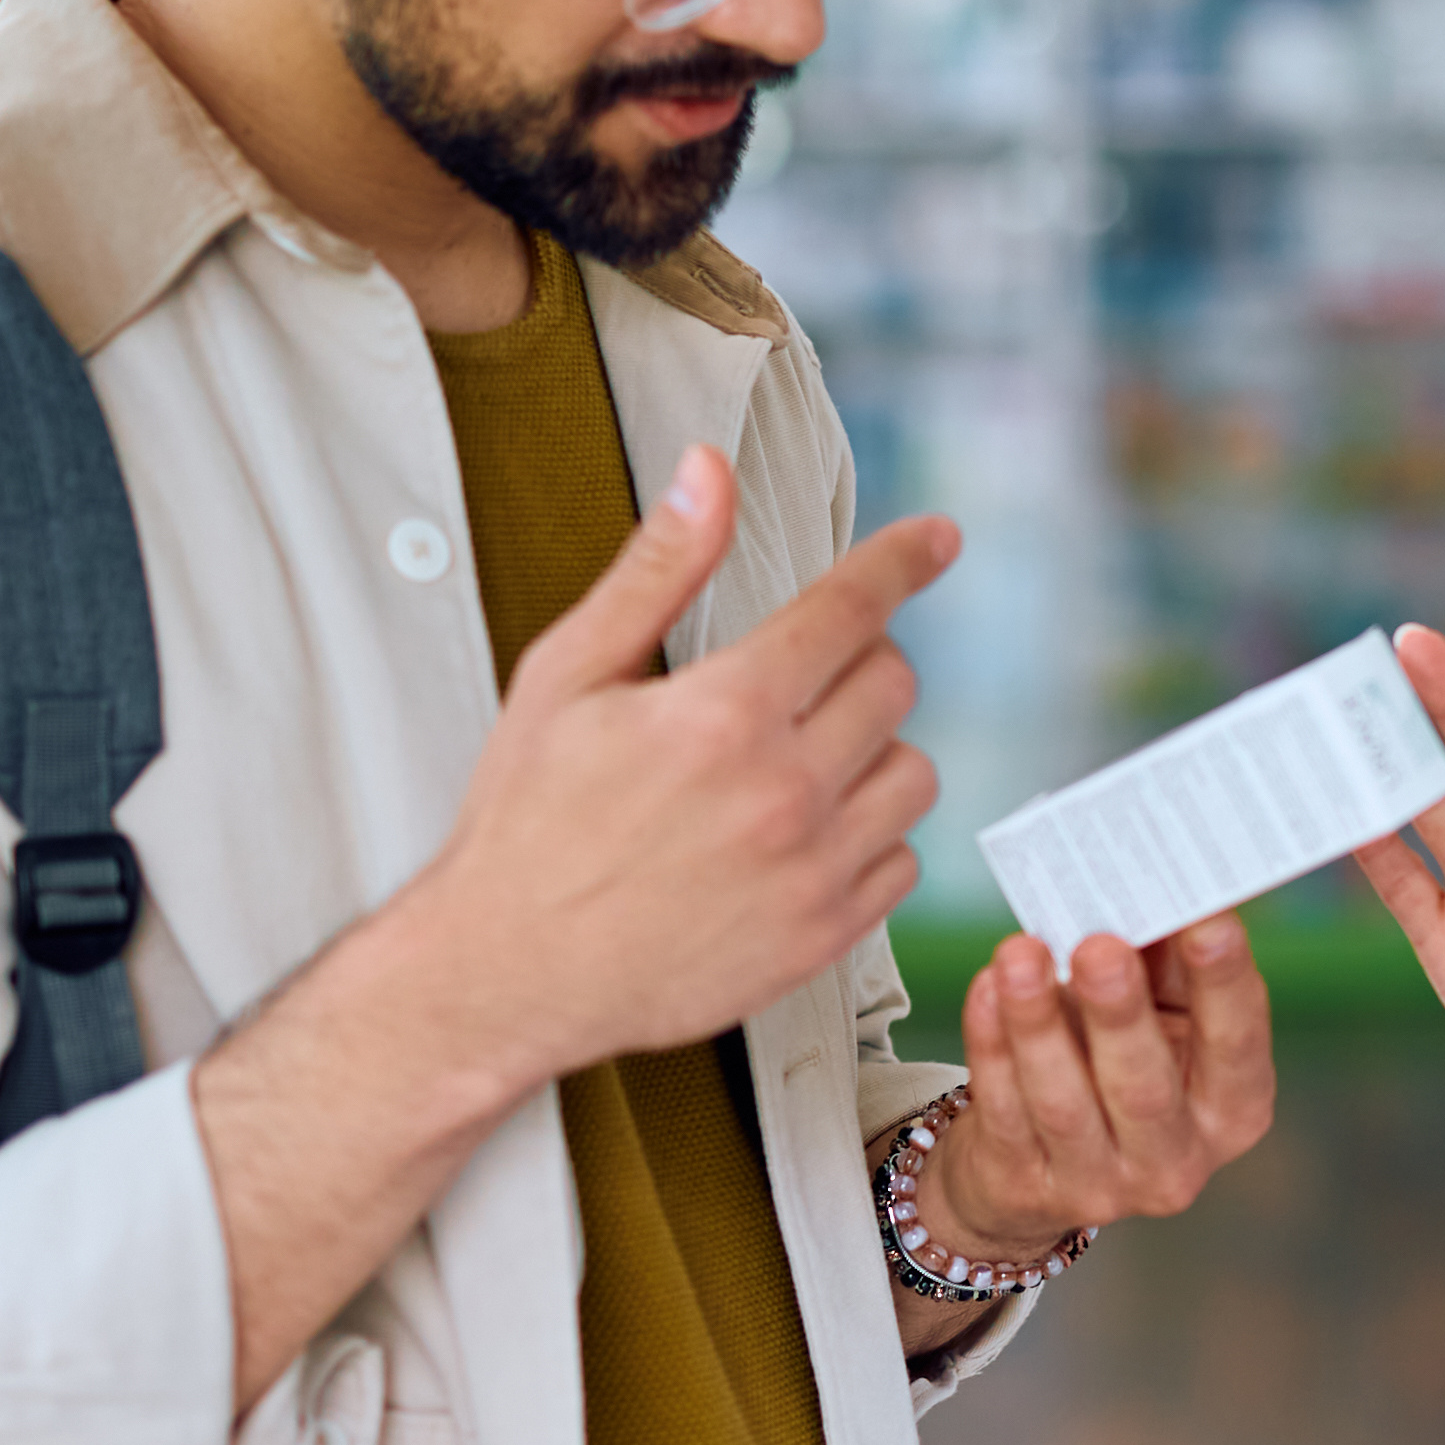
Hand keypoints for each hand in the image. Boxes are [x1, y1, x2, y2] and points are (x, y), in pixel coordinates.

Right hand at [422, 463, 952, 1082]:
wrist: (508, 970)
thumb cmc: (528, 822)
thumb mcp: (569, 676)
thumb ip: (656, 570)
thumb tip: (707, 474)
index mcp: (724, 713)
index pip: (850, 609)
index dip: (900, 562)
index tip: (936, 540)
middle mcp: (783, 791)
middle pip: (893, 684)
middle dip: (856, 664)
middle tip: (796, 683)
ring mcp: (811, 871)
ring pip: (912, 773)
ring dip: (869, 754)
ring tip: (796, 765)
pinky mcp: (822, 937)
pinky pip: (901, 861)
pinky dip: (867, 840)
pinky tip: (800, 838)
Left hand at [925, 917, 1276, 1266]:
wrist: (1041, 1165)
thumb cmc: (1115, 1064)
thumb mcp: (1159, 1019)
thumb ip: (1166, 961)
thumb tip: (1152, 881)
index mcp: (1231, 1108)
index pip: (1238, 1046)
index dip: (1225, 983)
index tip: (1208, 921)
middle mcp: (1175, 1160)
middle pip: (1146, 1088)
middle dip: (1121, 1013)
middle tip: (1100, 946)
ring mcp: (1097, 1186)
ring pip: (1063, 1102)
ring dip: (1038, 1022)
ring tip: (1020, 956)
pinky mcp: (1024, 1185)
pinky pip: (1003, 1109)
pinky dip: (992, 1044)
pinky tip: (988, 990)